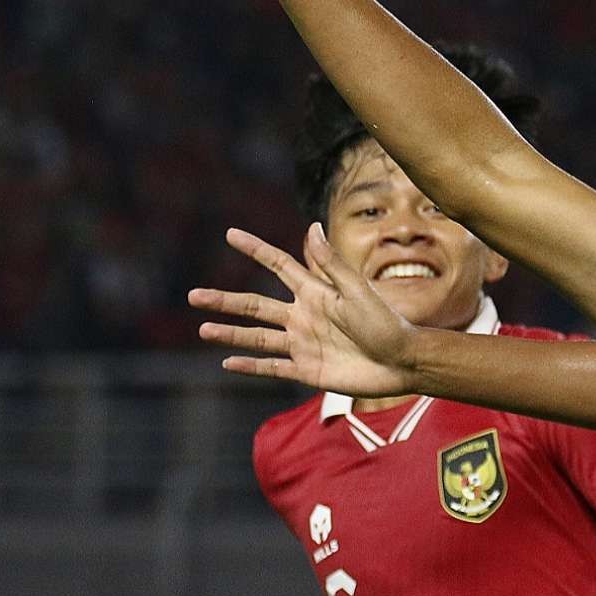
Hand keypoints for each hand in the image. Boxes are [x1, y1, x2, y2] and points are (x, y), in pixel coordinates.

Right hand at [191, 226, 423, 396]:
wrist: (402, 362)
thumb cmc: (386, 323)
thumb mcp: (357, 290)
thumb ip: (331, 263)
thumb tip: (311, 227)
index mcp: (315, 292)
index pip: (278, 265)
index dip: (255, 250)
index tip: (230, 234)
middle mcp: (302, 316)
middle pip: (254, 305)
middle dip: (224, 300)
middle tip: (193, 295)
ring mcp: (302, 343)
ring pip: (256, 337)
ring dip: (229, 333)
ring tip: (202, 329)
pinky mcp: (306, 369)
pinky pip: (272, 366)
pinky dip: (250, 365)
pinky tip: (227, 363)